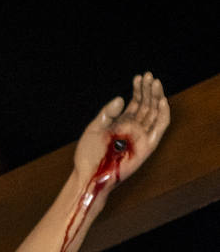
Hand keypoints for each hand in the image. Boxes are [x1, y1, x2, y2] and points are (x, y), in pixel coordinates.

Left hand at [74, 73, 169, 187]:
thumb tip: (121, 99)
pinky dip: (163, 115)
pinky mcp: (146, 147)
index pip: (136, 102)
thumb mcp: (95, 128)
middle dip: (148, 89)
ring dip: (156, 97)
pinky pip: (159, 129)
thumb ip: (107, 113)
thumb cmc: (89, 155)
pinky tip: (162, 100)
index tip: (138, 77)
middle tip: (149, 75)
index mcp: (122, 123)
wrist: (89, 175)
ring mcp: (141, 137)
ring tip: (155, 83)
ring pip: (154, 113)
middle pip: (147, 105)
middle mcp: (134, 128)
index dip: (139, 89)